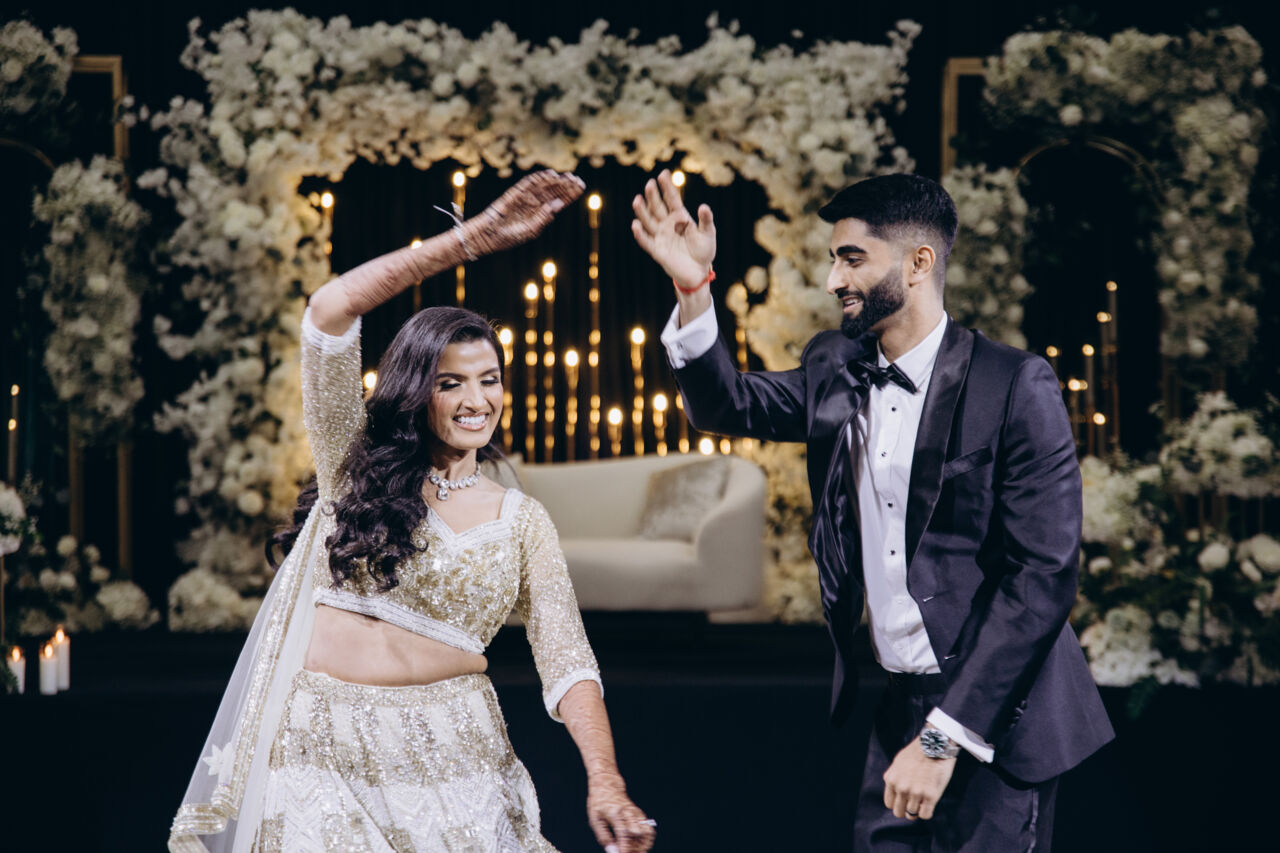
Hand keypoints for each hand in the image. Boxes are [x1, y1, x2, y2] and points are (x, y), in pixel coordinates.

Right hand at [464, 170, 584, 255]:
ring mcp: (525, 197)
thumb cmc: (510, 236)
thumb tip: (558, 203)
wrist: (489, 235)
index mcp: (541, 214)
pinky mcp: (514, 193)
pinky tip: (547, 174)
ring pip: (542, 186)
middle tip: (575, 178)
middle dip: (564, 184)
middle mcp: (535, 204)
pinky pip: (526, 183)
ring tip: (563, 175)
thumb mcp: (531, 230)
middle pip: (553, 191)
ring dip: (553, 179)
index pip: (559, 201)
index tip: (581, 186)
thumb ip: (544, 216)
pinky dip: (537, 178)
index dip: (570, 193)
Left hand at [587, 774, 654, 852]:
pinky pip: (648, 829)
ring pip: (647, 832)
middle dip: (636, 849)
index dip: (625, 847)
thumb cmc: (599, 803)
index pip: (624, 833)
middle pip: (638, 834)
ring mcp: (636, 813)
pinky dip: (646, 840)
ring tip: (635, 852)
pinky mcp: (640, 814)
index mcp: (615, 813)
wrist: (607, 785)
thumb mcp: (595, 820)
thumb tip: (613, 852)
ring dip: (644, 846)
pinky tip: (639, 847)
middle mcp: (628, 812)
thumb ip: (604, 837)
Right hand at [630, 169, 715, 290]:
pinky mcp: (657, 251)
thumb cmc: (704, 250)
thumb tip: (703, 206)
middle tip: (649, 184)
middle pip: (657, 207)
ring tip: (637, 200)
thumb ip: (706, 220)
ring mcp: (661, 236)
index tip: (663, 174)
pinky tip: (635, 225)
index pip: (672, 199)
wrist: (698, 272)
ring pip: (649, 221)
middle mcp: (667, 224)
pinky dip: (640, 234)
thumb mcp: (708, 233)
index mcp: (680, 217)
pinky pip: (647, 241)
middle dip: (653, 196)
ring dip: (642, 212)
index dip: (667, 187)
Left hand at [882, 736, 956, 820]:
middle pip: (899, 812)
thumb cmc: (918, 752)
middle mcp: (901, 788)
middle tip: (915, 804)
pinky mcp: (930, 796)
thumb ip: (895, 777)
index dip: (898, 804)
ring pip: (912, 814)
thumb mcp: (898, 762)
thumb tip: (897, 790)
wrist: (935, 744)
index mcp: (891, 780)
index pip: (890, 803)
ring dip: (918, 810)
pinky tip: (930, 804)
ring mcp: (915, 793)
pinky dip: (927, 812)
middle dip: (906, 810)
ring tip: (924, 801)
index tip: (905, 801)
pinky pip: (925, 815)